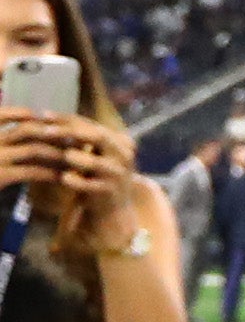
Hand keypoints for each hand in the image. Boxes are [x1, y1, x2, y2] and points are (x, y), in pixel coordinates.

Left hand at [0, 114, 135, 249]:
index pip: (90, 124)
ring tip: (59, 155)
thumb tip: (45, 116)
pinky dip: (76, 181)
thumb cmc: (96, 175)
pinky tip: (63, 178)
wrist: (113, 207)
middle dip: (68, 132)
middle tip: (44, 130)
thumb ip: (76, 136)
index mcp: (119, 141)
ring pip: (95, 162)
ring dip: (74, 157)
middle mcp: (123, 155)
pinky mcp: (110, 192)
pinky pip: (91, 185)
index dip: (66, 118)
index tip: (42, 114)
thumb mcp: (92, 153)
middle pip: (97, 136)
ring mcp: (118, 174)